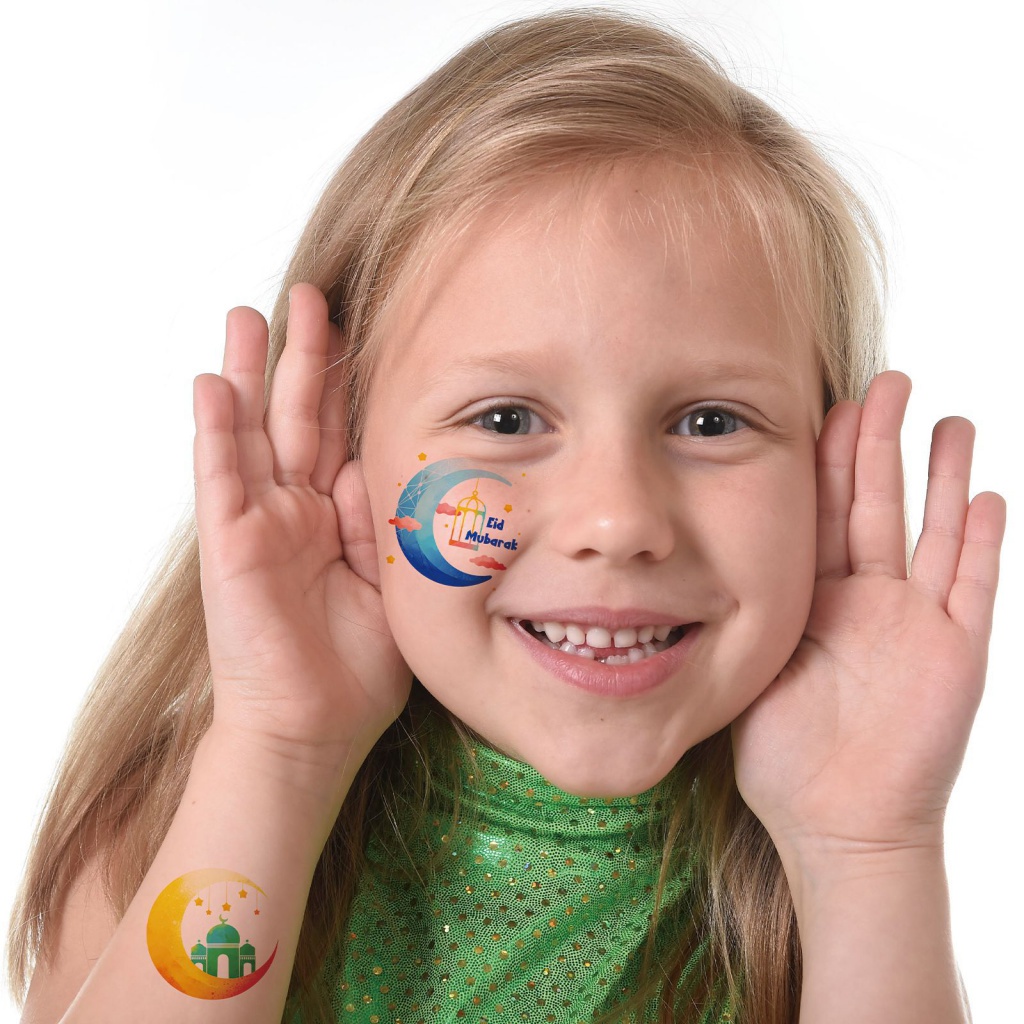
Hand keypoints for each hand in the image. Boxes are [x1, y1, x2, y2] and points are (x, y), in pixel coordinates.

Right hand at [192, 284, 410, 786]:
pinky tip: (214, 384)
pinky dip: (217, 432)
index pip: (341, 433)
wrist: (315, 725)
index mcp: (336, 515)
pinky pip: (221, 479)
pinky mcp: (232, 545)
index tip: (361, 328)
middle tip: (310, 295)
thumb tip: (383, 464)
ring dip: (251, 374)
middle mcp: (296, 509)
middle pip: (299, 416)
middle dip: (304, 356)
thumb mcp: (392, 577)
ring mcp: (261, 522)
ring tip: (249, 316)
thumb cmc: (357, 663)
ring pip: (255, 432)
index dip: (347, 382)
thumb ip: (386, 518)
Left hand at [732, 371, 1005, 865]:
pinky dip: (981, 541)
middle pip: (875, 504)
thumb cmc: (784, 754)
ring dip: (941, 476)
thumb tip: (693, 564)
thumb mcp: (754, 666)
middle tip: (886, 382)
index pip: (821, 512)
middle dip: (879, 444)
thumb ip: (745, 612)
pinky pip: (972, 586)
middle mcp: (869, 601)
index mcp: (816, 599)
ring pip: (932, 531)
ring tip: (949, 422)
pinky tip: (986, 494)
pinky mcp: (955, 653)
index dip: (825, 460)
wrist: (835, 822)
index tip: (825, 403)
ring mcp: (916, 623)